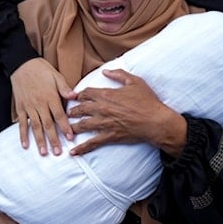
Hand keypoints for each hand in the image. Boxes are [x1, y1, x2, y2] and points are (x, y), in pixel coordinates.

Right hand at [11, 57, 74, 155]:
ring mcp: (29, 106)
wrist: (21, 64)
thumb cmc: (41, 69)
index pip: (59, 115)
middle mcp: (39, 103)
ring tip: (43, 152)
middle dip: (53, 139)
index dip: (65, 127)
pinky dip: (23, 134)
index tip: (70, 138)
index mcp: (50, 96)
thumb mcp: (56, 75)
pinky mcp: (20, 107)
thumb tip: (75, 97)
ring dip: (39, 140)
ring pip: (35, 126)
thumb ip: (64, 88)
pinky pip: (21, 123)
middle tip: (57, 152)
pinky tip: (26, 145)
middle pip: (47, 124)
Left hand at [67, 68, 184, 156]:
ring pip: (82, 125)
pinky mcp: (109, 136)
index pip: (86, 93)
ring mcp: (104, 123)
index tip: (75, 97)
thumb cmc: (147, 101)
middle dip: (72, 110)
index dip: (79, 95)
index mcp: (107, 94)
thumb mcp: (135, 81)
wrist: (155, 121)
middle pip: (80, 108)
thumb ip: (119, 74)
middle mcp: (102, 108)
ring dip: (72, 127)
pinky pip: (92, 143)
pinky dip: (81, 148)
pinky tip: (73, 152)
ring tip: (67, 128)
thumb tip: (105, 71)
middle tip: (67, 113)